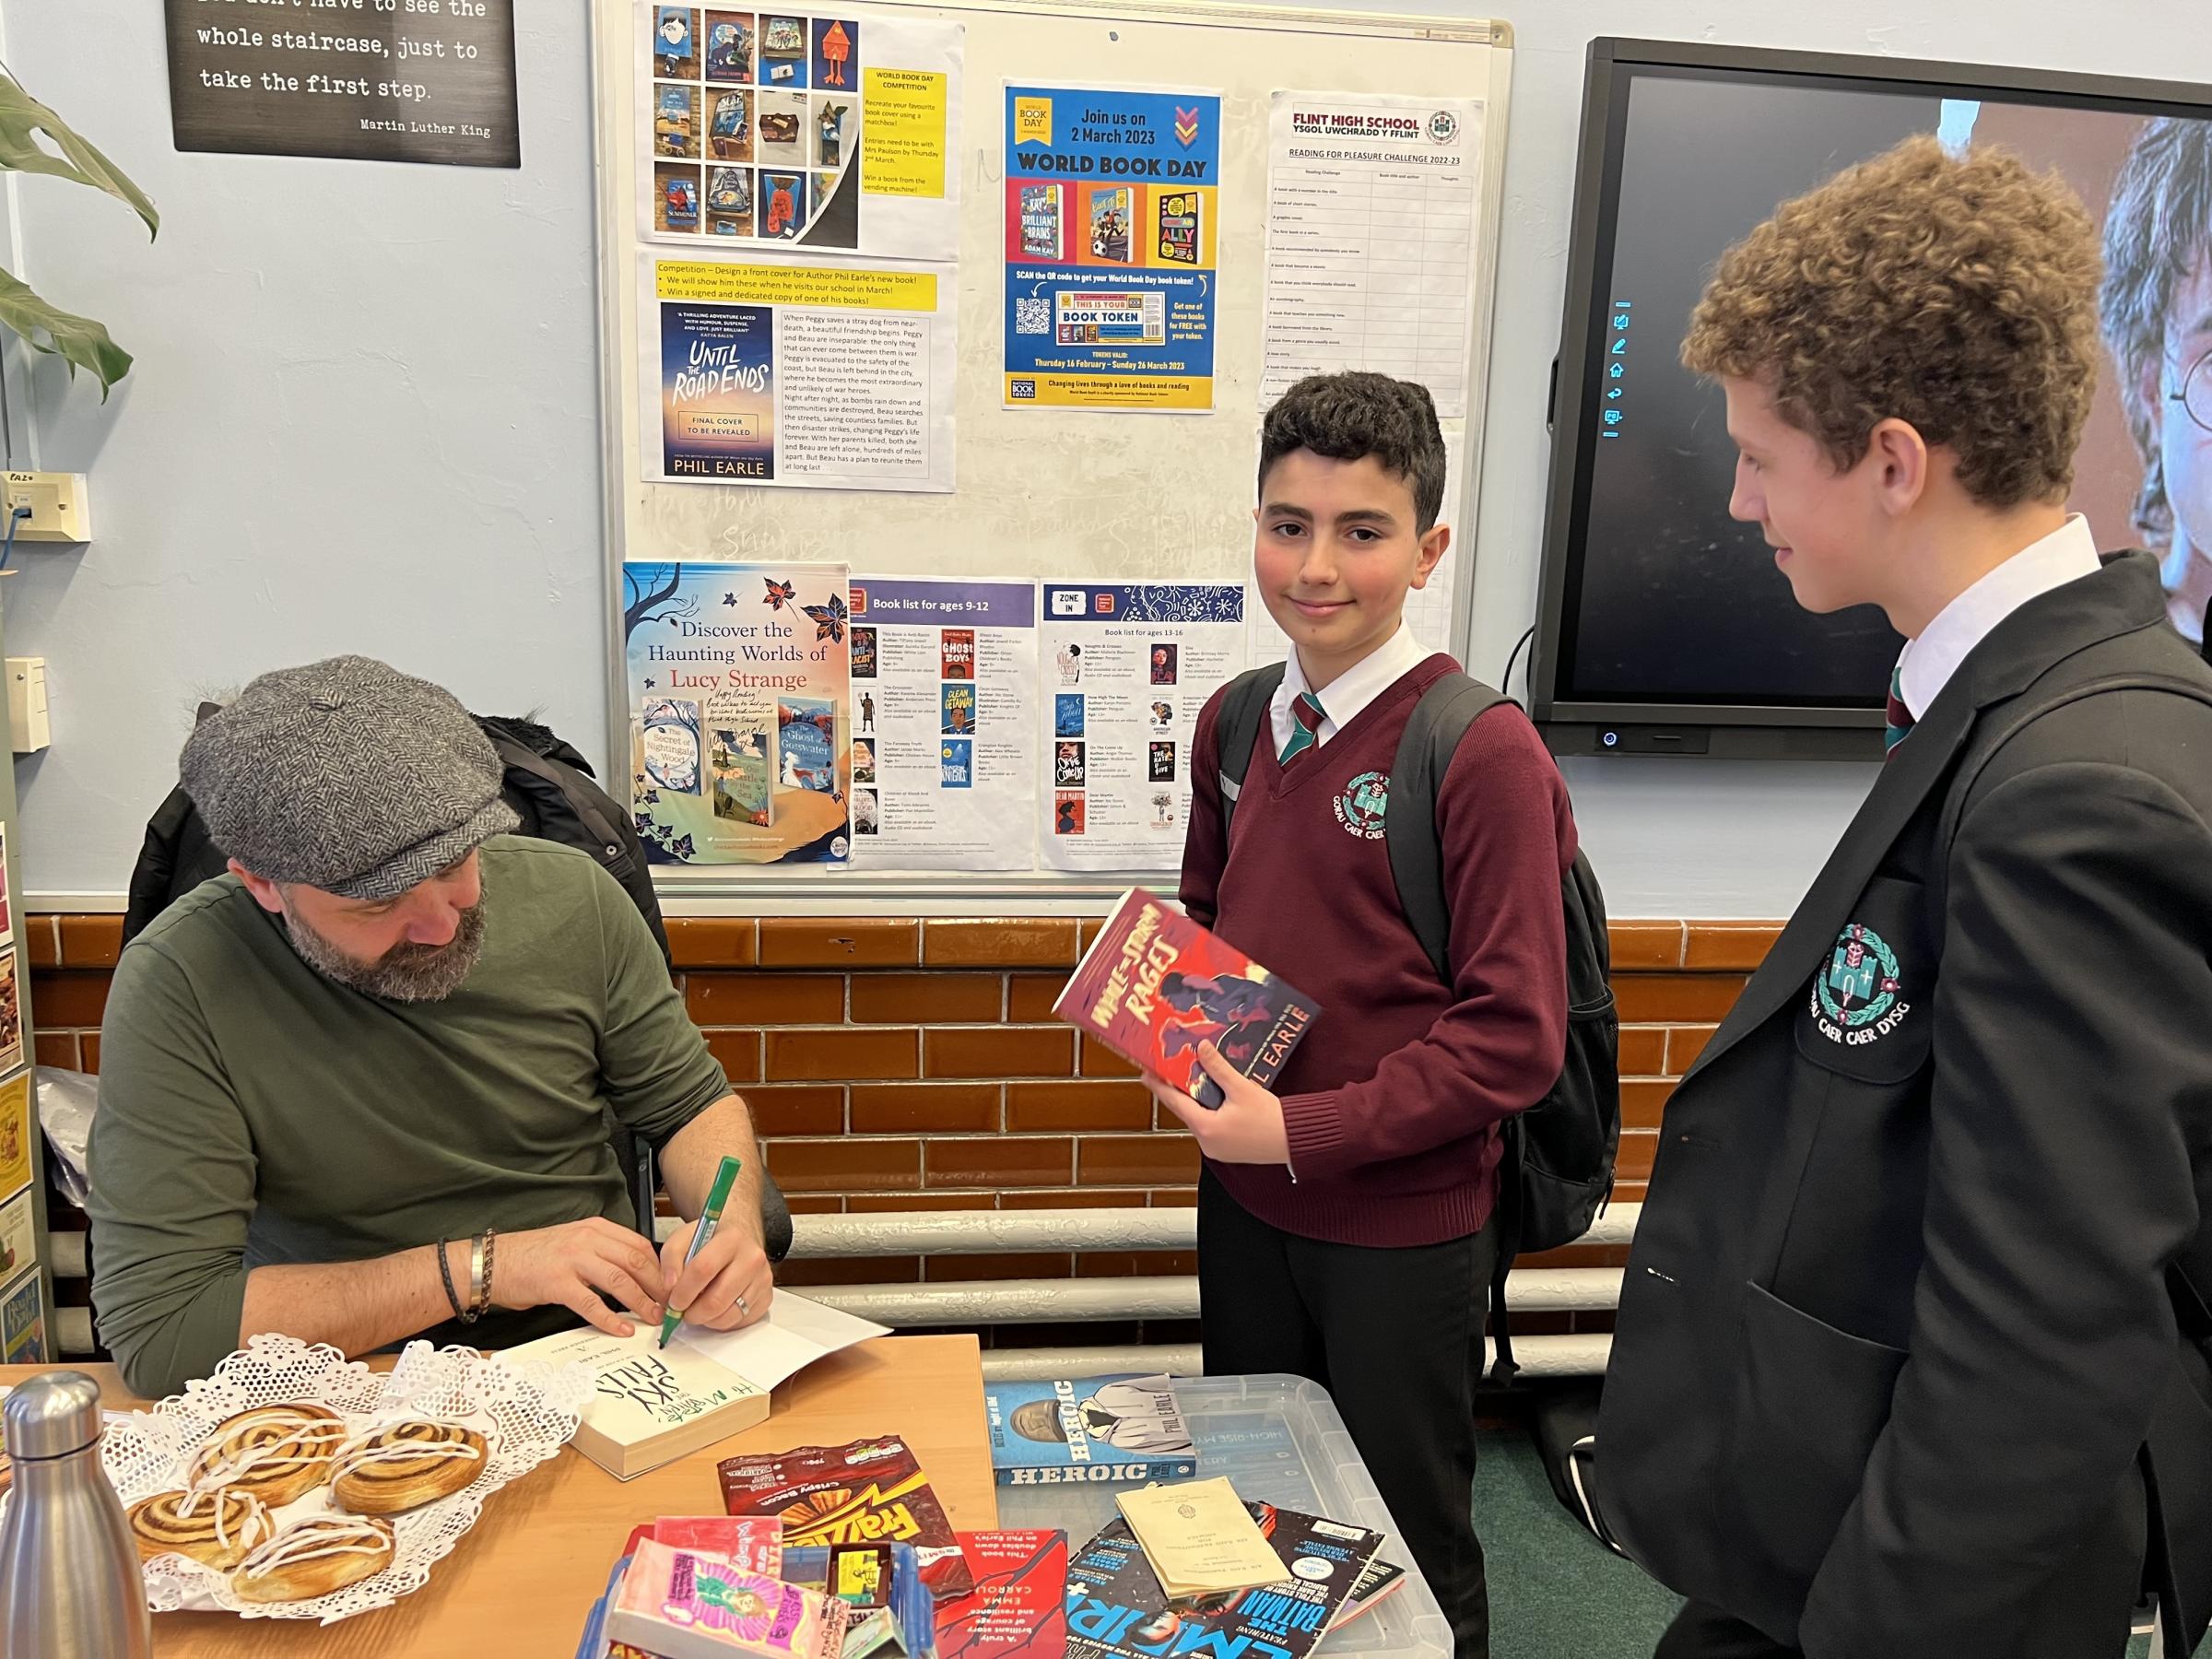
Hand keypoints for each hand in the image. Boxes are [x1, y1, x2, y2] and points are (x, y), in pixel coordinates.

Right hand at [489, 1218, 667, 1337]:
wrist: (492, 1263)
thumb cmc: (534, 1257)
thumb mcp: (573, 1242)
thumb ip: (602, 1251)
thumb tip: (634, 1274)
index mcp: (595, 1228)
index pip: (638, 1245)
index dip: (659, 1267)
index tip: (670, 1285)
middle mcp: (587, 1239)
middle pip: (635, 1261)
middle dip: (657, 1285)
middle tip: (669, 1304)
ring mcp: (572, 1260)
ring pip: (619, 1280)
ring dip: (641, 1302)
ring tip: (653, 1318)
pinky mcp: (557, 1283)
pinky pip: (592, 1303)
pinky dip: (611, 1318)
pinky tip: (622, 1329)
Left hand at [659, 1219, 773, 1334]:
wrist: (739, 1239)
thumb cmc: (711, 1240)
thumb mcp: (685, 1237)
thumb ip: (672, 1257)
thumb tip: (671, 1286)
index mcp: (731, 1239)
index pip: (704, 1270)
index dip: (684, 1291)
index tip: (674, 1302)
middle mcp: (752, 1258)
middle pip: (717, 1299)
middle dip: (693, 1313)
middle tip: (683, 1312)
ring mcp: (762, 1279)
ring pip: (729, 1315)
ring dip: (706, 1320)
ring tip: (698, 1309)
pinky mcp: (766, 1297)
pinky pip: (740, 1321)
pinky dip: (722, 1321)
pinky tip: (716, 1308)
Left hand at [1148, 1042, 1289, 1165]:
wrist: (1296, 1140)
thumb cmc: (1271, 1118)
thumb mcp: (1242, 1087)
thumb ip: (1218, 1068)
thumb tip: (1202, 1048)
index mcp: (1206, 1127)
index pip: (1175, 1102)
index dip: (1159, 1086)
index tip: (1146, 1073)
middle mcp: (1207, 1142)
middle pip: (1185, 1110)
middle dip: (1177, 1090)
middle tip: (1168, 1070)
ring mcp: (1216, 1148)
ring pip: (1198, 1118)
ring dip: (1195, 1100)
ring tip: (1190, 1078)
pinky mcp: (1227, 1149)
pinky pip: (1210, 1126)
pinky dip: (1208, 1111)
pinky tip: (1211, 1096)